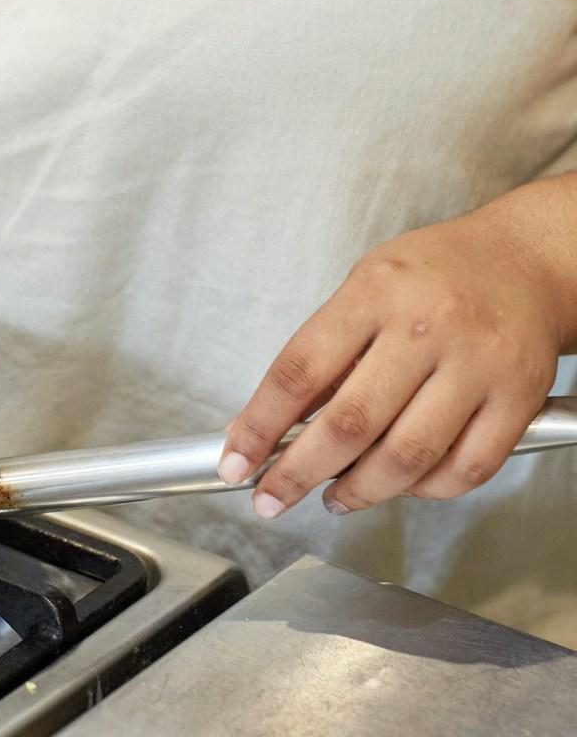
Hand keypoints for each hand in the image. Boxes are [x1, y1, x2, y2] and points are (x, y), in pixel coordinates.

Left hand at [218, 201, 565, 518]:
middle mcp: (423, 330)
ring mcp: (475, 367)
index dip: (259, 423)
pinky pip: (466, 469)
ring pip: (408, 456)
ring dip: (361, 490)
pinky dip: (426, 491)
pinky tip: (401, 486)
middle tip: (271, 497)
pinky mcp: (518, 400)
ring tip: (335, 497)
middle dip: (298, 472)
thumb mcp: (366, 284)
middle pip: (350, 422)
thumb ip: (330, 347)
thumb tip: (282, 418)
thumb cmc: (434, 273)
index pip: (299, 370)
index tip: (234, 459)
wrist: (523, 261)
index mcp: (373, 294)